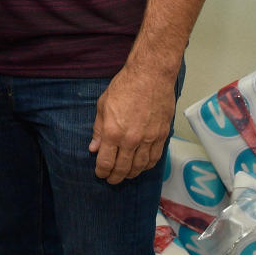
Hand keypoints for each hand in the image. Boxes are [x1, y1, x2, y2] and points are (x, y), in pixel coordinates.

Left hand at [88, 64, 175, 183]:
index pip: (106, 162)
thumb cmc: (125, 86)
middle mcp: (131, 140)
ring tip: (126, 175)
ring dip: (131, 173)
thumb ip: (99, 130)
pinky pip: (155, 157)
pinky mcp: (162, 135)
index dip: (102, 171)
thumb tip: (94, 148)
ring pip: (140, 166)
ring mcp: (149, 139)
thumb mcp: (103, 105)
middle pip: (123, 168)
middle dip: (115, 177)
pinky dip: (148, 166)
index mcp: (113, 133)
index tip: (100, 173)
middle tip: (111, 179)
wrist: (151, 75)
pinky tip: (142, 166)